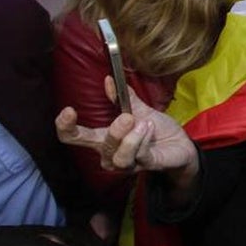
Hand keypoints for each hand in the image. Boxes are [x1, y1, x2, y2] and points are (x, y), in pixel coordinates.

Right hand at [55, 76, 198, 179]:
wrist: (180, 144)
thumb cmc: (155, 129)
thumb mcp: (139, 110)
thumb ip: (124, 97)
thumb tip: (109, 79)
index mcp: (102, 138)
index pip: (73, 137)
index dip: (64, 127)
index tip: (68, 110)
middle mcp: (109, 154)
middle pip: (96, 146)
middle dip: (112, 131)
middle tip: (127, 117)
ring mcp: (126, 163)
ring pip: (118, 155)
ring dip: (132, 138)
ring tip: (145, 124)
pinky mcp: (144, 166)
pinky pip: (138, 156)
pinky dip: (144, 140)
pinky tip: (150, 128)